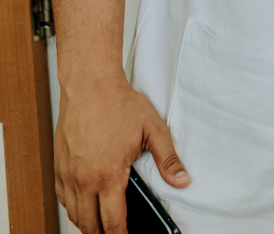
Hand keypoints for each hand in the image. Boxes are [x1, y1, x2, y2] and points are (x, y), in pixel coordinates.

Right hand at [55, 77, 188, 233]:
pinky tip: (85, 203)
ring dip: (87, 222)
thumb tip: (182, 180)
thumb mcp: (154, 130)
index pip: (112, 221)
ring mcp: (68, 173)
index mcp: (108, 174)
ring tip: (103, 223)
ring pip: (73, 213)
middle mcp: (83, 179)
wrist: (90, 85)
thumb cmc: (120, 105)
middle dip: (103, 233)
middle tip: (118, 232)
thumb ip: (168, 160)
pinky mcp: (58, 166)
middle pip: (88, 224)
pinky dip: (73, 206)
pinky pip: (62, 197)